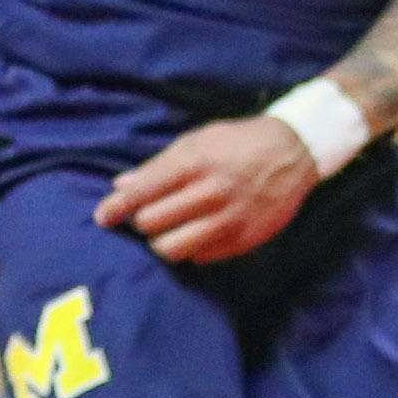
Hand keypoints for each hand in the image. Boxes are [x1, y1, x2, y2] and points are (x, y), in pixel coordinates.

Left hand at [97, 111, 330, 263]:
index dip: (116, 208)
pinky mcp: (243, 240)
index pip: (144, 192)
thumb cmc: (238, 142)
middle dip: (142, 221)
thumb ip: (158, 165)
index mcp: (197, 162)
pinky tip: (197, 232)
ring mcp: (229, 219)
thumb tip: (120, 185)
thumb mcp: (199, 140)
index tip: (102, 217)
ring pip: (173, 249)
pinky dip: (191, 248)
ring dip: (162, 241)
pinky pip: (200, 257)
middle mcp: (212, 192)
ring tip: (167, 230)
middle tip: (149, 214)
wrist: (295, 152)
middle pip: (152, 224)